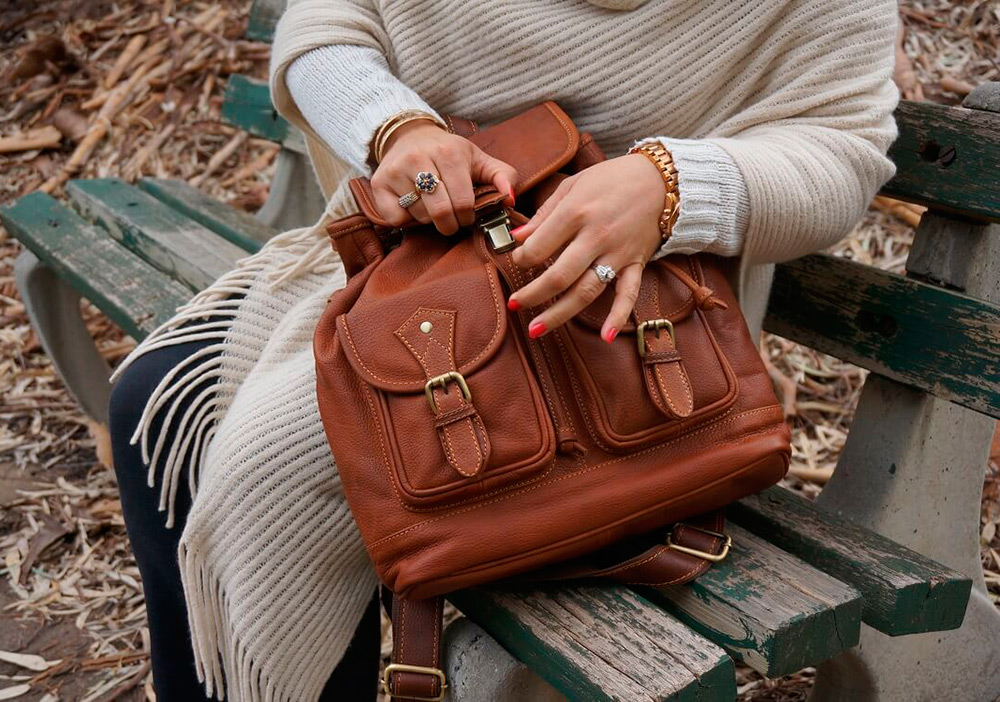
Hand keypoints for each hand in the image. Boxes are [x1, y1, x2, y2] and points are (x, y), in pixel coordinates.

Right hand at [371, 120, 517, 234]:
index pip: (463, 203)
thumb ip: (503, 176)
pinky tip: (413, 204)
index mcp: (448, 153)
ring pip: (420, 217)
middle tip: (452, 220)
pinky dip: (407, 219)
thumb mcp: (478, 159)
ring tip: (432, 206)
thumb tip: (511, 199)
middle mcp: (418, 158)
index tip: (467, 214)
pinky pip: (396, 219)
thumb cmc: (448, 153)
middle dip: (451, 224)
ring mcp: (395, 171)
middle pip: (440, 213)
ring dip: (430, 220)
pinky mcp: (379, 184)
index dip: (468, 216)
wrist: (409, 136)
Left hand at [507, 153, 665, 342]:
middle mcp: (596, 236)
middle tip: (514, 305)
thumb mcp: (572, 185)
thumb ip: (544, 214)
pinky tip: (605, 336)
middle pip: (558, 276)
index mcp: (576, 213)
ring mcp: (617, 254)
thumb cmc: (612, 179)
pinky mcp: (635, 263)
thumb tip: (518, 238)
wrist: (661, 179)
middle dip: (531, 294)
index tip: (517, 260)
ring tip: (536, 330)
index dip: (521, 258)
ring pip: (585, 291)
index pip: (539, 247)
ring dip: (559, 314)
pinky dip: (618, 316)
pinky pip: (628, 294)